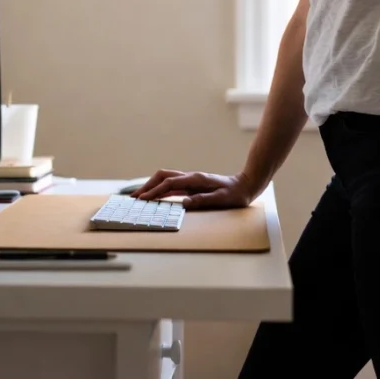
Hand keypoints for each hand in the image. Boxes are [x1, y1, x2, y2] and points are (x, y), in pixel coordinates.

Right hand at [130, 169, 257, 209]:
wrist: (245, 185)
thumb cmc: (235, 194)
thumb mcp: (222, 199)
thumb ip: (204, 200)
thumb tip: (184, 202)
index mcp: (195, 180)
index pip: (169, 184)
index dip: (154, 192)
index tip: (143, 199)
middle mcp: (190, 177)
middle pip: (162, 176)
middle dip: (147, 186)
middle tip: (134, 197)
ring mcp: (190, 180)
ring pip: (164, 178)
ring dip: (151, 186)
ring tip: (139, 196)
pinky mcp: (191, 184)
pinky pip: (170, 184)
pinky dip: (159, 189)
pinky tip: (154, 196)